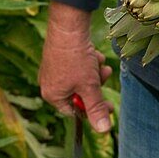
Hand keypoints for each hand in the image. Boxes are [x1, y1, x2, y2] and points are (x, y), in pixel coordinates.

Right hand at [39, 1, 114, 131]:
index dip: (93, 109)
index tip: (108, 106)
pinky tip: (93, 53)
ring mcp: (54, 69)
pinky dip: (89, 61)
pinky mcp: (60, 56)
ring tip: (99, 63)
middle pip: (79, 94)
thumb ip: (96, 109)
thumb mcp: (90, 87)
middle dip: (96, 86)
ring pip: (81, 78)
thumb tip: (103, 130)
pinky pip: (78, 65)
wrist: (68, 27)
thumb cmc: (75, 59)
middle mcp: (49, 84)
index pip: (74, 111)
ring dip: (95, 72)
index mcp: (52, 95)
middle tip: (104, 76)